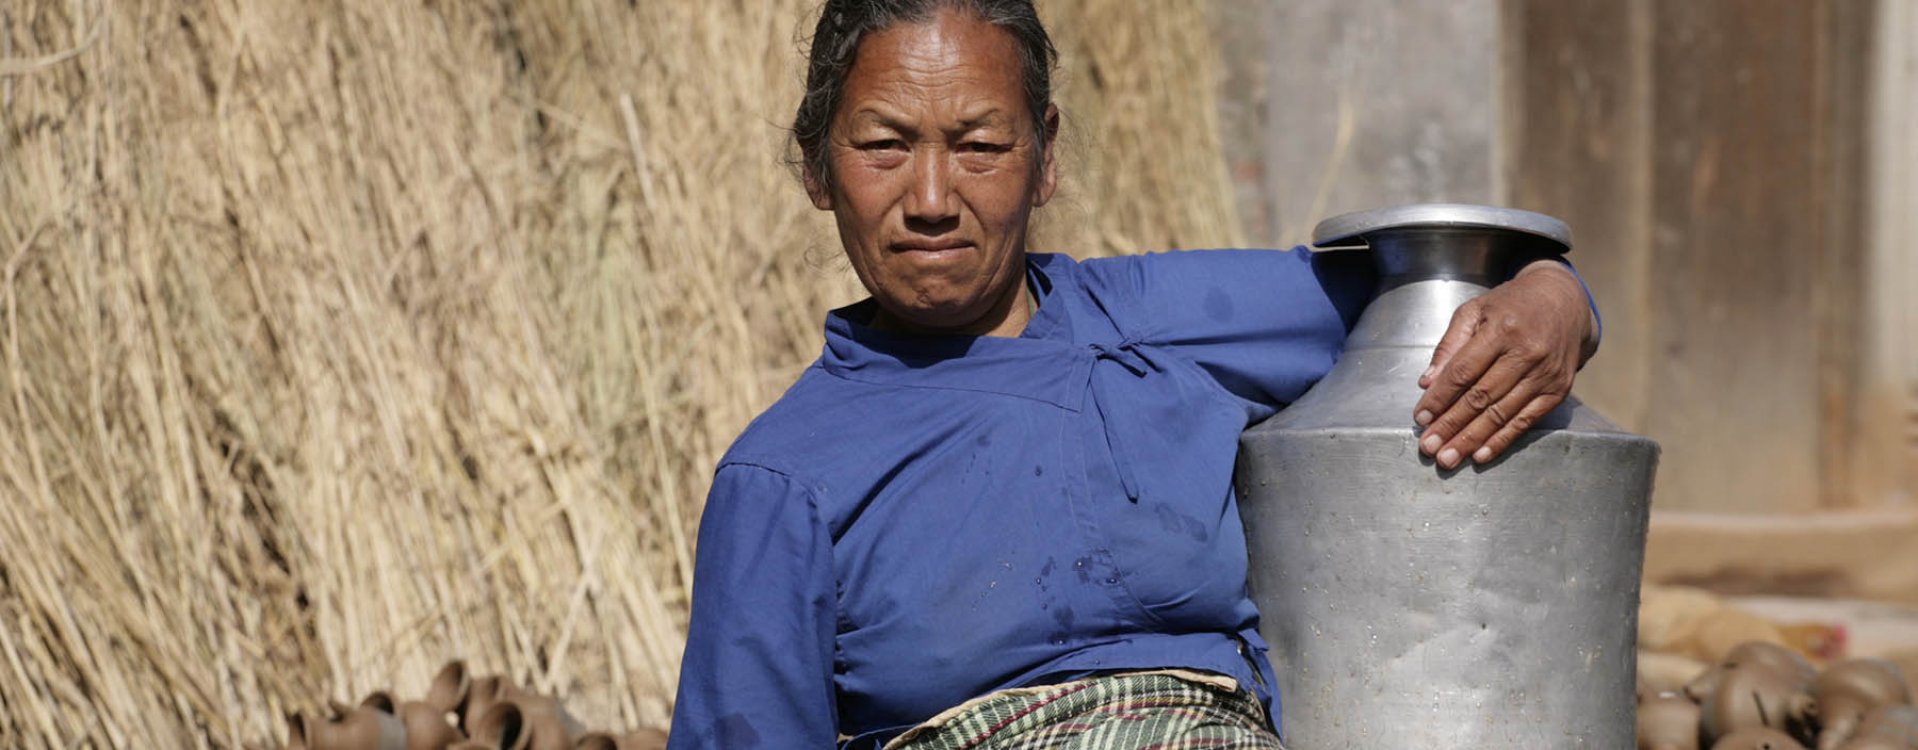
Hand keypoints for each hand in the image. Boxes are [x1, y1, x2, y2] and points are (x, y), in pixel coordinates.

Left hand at [1412, 260, 1597, 468]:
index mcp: (1502, 329)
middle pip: (1481, 397)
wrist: (1564, 301)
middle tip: (1429, 447)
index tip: (1420, 418)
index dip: (1440, 398)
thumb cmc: (1512, 305)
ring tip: (1448, 457)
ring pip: (1501, 414)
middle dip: (1451, 426)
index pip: (1463, 371)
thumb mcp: (1475, 311)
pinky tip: (1480, 455)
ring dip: (1471, 439)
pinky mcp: (1558, 390)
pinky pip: (1526, 421)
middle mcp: (1527, 353)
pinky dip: (1502, 440)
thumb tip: (1427, 383)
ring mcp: (1545, 374)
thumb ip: (1449, 346)